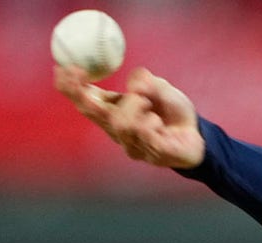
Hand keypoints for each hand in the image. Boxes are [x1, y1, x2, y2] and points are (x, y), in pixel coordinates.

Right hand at [54, 65, 204, 168]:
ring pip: (121, 122)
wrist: (198, 135)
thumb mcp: (162, 88)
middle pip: (91, 113)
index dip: (70, 87)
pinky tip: (159, 123)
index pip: (84, 100)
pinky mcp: (150, 155)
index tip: (63, 68)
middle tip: (85, 80)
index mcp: (113, 110)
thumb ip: (147, 83)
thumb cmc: (173, 111)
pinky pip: (143, 134)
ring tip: (150, 106)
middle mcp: (116, 129)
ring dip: (136, 106)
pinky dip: (151, 121)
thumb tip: (134, 86)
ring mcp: (131, 145)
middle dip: (83, 95)